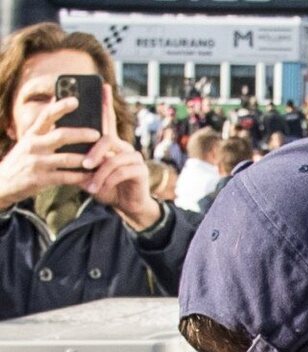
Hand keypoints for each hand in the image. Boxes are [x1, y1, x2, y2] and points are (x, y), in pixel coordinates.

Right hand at [0, 97, 99, 210]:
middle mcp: (34, 145)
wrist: (3, 183)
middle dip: (81, 134)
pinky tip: (91, 176)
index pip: (46, 116)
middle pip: (61, 136)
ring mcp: (37, 163)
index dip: (61, 107)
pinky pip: (65, 177)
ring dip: (85, 158)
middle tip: (98, 134)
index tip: (76, 100)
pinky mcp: (40, 179)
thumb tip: (61, 110)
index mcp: (33, 134)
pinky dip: (80, 177)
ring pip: (66, 158)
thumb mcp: (30, 142)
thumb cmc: (23, 160)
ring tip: (102, 158)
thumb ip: (45, 131)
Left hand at [82, 85, 160, 229]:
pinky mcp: (140, 170)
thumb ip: (81, 161)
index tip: (102, 85)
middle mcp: (125, 147)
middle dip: (94, 152)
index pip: (108, 120)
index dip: (105, 103)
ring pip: (113, 159)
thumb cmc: (107, 187)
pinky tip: (100, 189)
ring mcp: (134, 158)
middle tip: (84, 164)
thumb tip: (62, 151)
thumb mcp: (90, 173)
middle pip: (108, 139)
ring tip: (90, 186)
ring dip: (99, 173)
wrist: (127, 206)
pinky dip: (107, 181)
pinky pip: (121, 171)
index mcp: (112, 144)